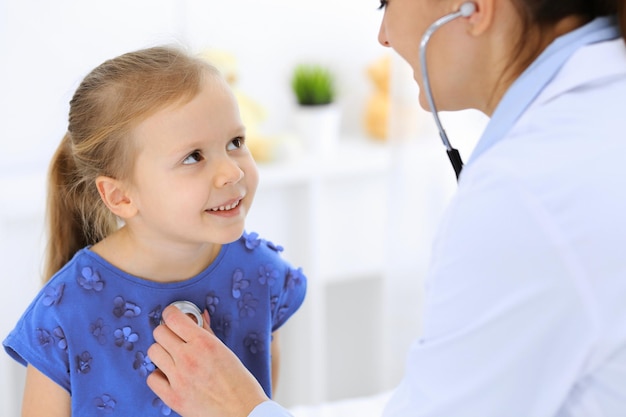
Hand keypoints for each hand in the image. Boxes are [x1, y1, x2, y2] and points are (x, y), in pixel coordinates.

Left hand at [147, 305, 268, 416]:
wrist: (243, 412)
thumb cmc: (239, 383)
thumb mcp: (225, 351)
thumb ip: (207, 332)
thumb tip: (199, 316)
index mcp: (204, 343)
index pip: (173, 317)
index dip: (171, 313)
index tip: (172, 315)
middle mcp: (188, 357)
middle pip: (159, 333)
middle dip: (166, 332)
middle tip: (174, 338)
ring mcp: (178, 378)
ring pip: (153, 352)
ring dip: (162, 352)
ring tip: (172, 357)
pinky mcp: (173, 397)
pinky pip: (152, 378)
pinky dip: (159, 375)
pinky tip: (170, 376)